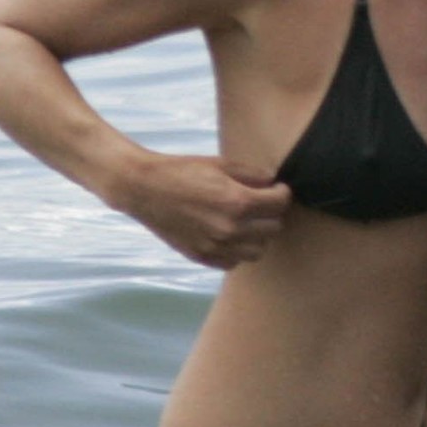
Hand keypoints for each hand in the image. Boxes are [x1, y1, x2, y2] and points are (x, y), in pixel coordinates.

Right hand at [123, 154, 292, 268]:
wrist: (144, 189)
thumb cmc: (182, 171)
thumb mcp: (220, 164)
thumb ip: (253, 174)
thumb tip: (273, 181)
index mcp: (238, 202)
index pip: (280, 203)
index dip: (282, 193)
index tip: (277, 189)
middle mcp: (230, 229)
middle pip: (273, 228)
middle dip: (271, 213)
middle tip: (261, 202)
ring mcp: (216, 247)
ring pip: (258, 251)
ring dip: (257, 236)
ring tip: (246, 221)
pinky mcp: (203, 257)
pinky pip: (235, 262)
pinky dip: (237, 250)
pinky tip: (228, 234)